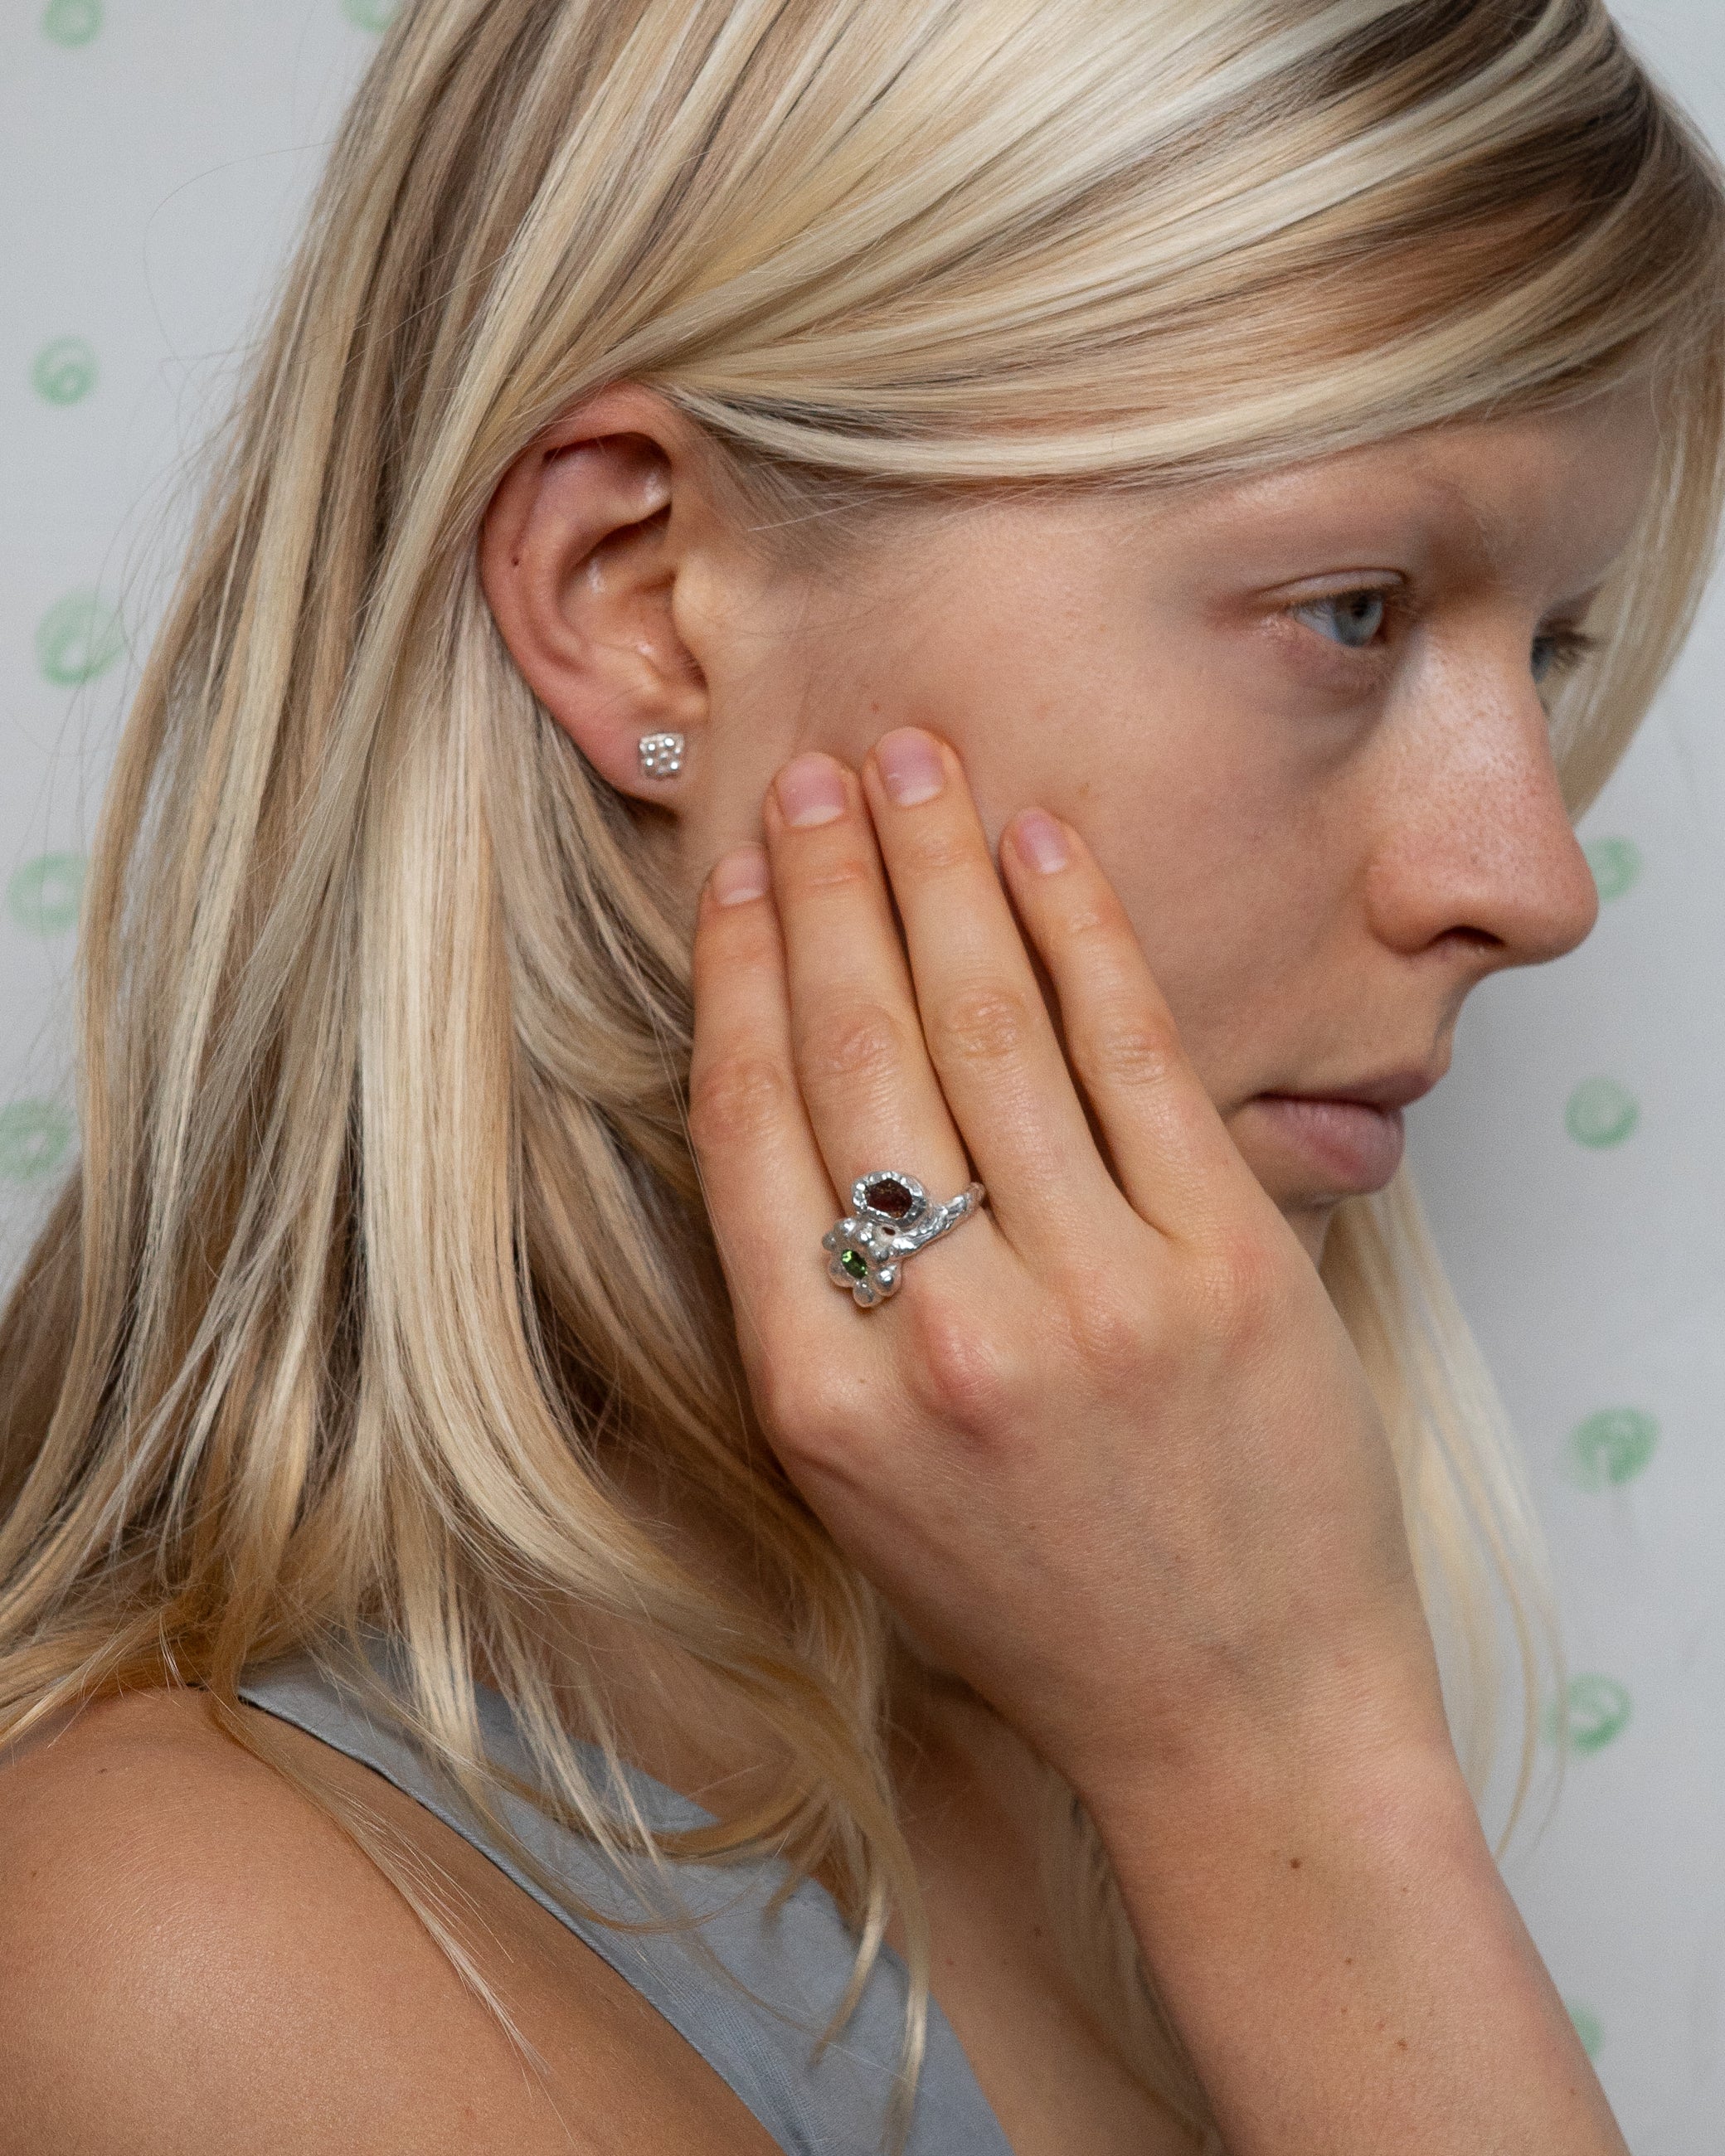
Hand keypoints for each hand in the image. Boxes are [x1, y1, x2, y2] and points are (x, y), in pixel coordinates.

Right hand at [688, 729, 1448, 1806]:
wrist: (1233, 1711)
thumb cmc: (1032, 1596)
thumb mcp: (860, 1489)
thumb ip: (808, 1305)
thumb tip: (782, 1082)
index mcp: (818, 1400)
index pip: (750, 1125)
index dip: (741, 971)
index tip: (740, 870)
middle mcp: (939, 1338)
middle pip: (858, 1048)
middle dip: (830, 881)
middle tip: (816, 770)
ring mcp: (1092, 1298)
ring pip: (989, 1025)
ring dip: (940, 868)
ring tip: (914, 761)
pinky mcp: (1224, 1270)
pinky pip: (1134, 1056)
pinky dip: (1082, 930)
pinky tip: (1043, 842)